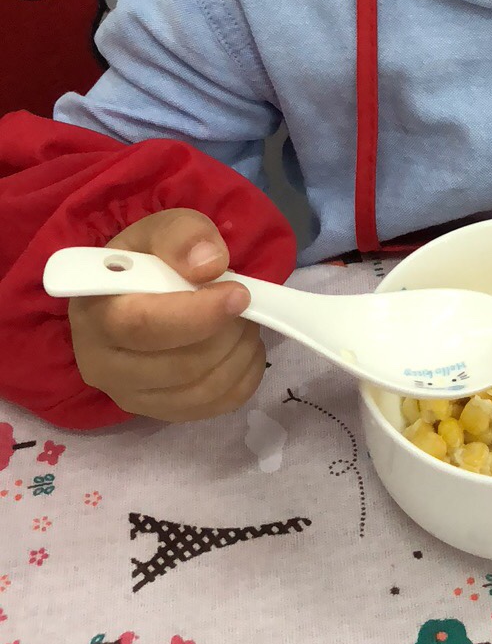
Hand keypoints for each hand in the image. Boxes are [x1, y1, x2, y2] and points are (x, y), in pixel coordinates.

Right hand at [68, 210, 265, 421]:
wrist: (138, 292)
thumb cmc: (146, 261)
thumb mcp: (160, 229)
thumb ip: (181, 236)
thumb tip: (209, 266)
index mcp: (93, 313)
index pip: (143, 326)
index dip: (198, 314)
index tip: (238, 294)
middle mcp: (102, 365)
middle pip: (179, 365)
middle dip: (227, 332)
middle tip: (245, 301)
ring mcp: (130, 396)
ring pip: (201, 389)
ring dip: (240, 352)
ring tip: (245, 320)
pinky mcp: (159, 413)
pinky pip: (216, 406)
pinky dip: (244, 376)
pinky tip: (243, 347)